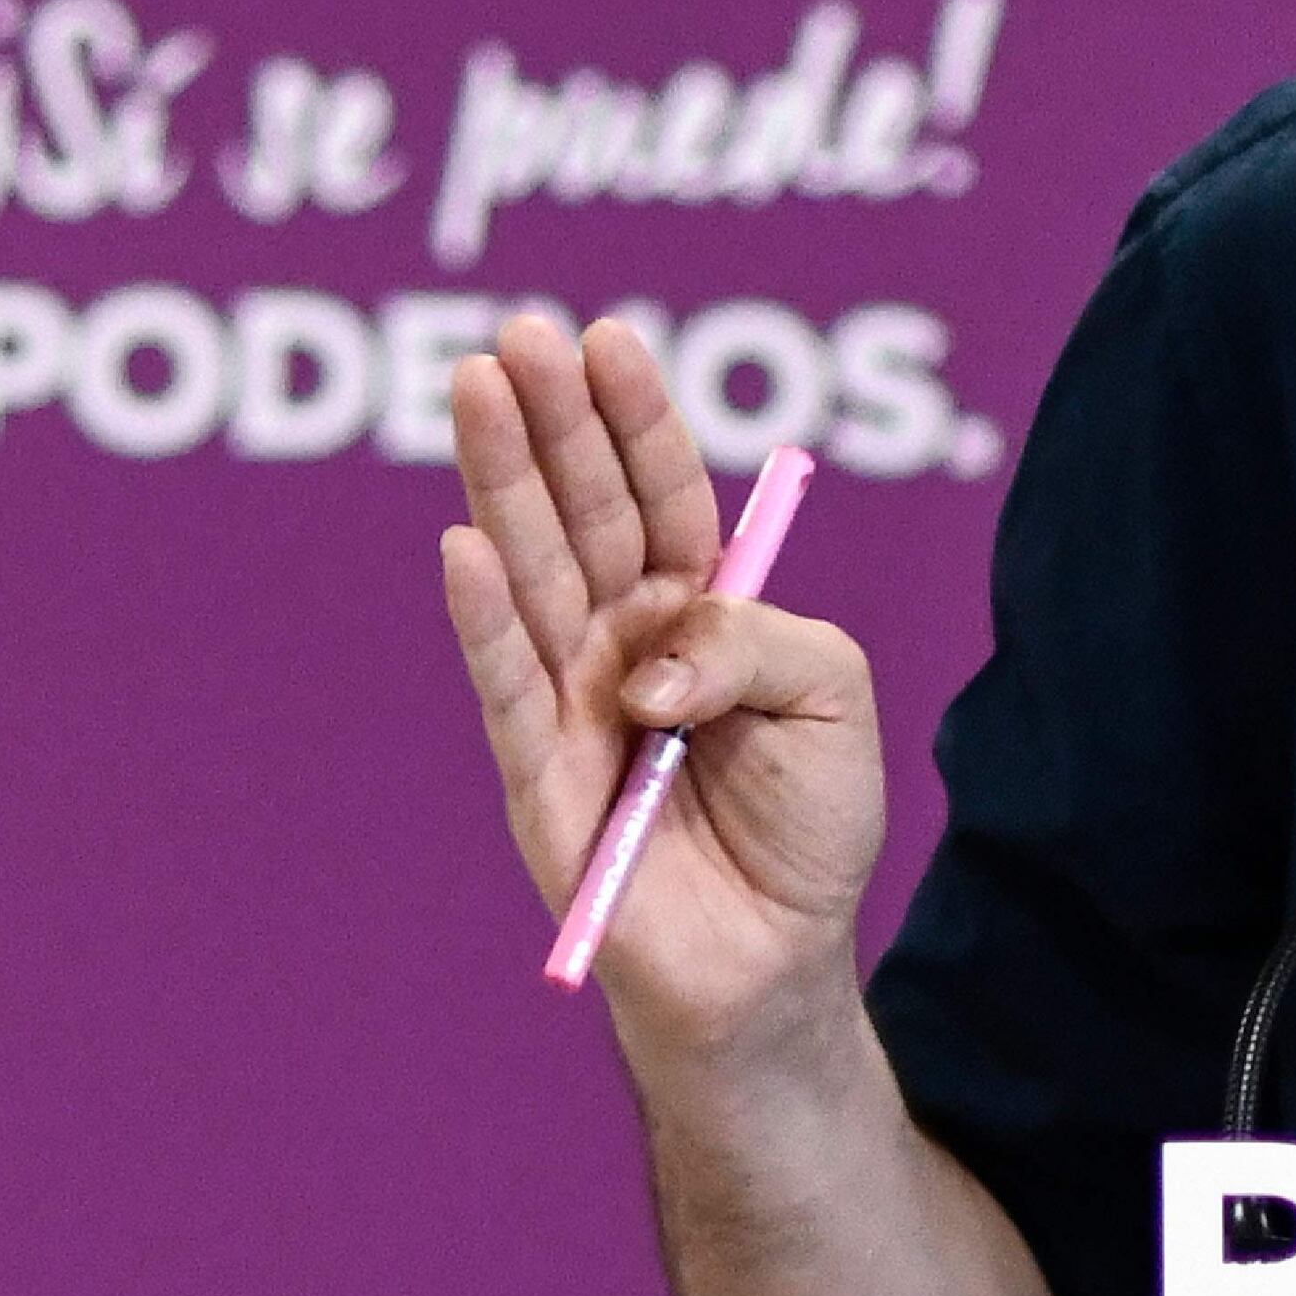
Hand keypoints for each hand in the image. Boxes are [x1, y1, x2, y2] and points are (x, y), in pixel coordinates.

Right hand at [439, 312, 884, 1043]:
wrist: (774, 961)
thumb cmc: (811, 826)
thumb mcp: (833, 700)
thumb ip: (758, 643)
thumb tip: (652, 657)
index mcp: (700, 609)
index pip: (662, 491)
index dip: (634, 416)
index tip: (604, 334)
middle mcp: (625, 638)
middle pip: (584, 511)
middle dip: (550, 421)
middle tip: (516, 334)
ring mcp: (572, 699)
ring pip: (532, 571)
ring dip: (500, 481)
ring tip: (475, 392)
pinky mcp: (535, 772)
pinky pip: (505, 682)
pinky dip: (482, 617)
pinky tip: (462, 544)